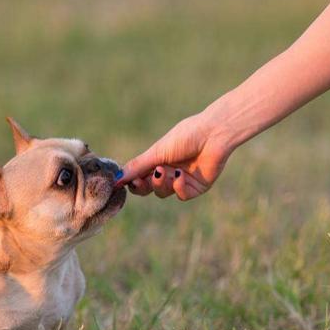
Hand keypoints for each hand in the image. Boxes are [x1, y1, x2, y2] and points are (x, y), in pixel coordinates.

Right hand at [117, 106, 233, 199]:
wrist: (213, 134)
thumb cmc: (185, 136)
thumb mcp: (157, 151)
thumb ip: (137, 166)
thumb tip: (116, 179)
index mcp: (158, 160)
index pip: (139, 176)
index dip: (132, 181)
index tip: (124, 181)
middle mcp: (168, 171)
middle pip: (148, 188)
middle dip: (142, 186)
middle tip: (140, 181)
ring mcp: (182, 180)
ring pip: (163, 192)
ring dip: (160, 184)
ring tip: (164, 171)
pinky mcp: (196, 187)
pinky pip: (181, 195)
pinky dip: (178, 187)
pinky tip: (180, 176)